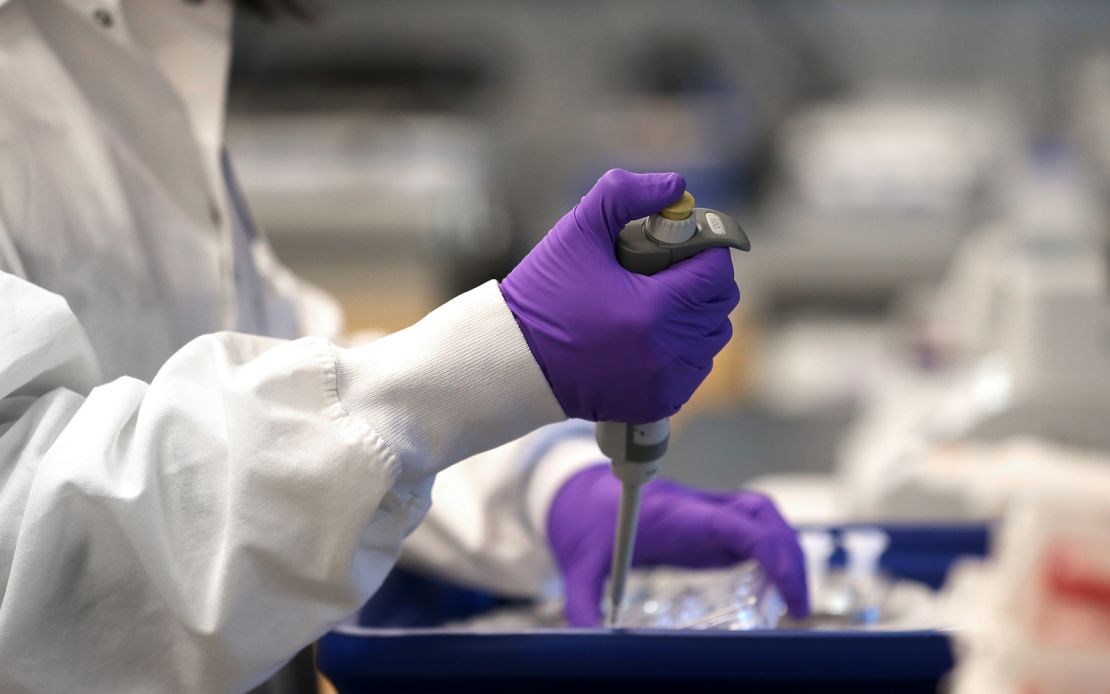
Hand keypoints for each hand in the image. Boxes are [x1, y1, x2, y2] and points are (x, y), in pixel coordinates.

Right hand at [500, 169, 738, 423]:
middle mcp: (666, 350)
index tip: (684, 245)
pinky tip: (656, 336)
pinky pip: (695, 370)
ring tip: (663, 302)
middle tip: (673, 270)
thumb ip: (623, 195)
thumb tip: (675, 186)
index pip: (716, 272)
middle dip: (703, 281)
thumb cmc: (544, 295)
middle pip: (719, 305)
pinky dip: (685, 351)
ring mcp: (664, 381)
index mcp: (653, 308)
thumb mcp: (577, 232)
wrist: (515, 360)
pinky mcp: (657, 402)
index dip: (705, 251)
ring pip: (711, 338)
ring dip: (697, 316)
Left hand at [547, 464, 808, 626]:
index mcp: (675, 515)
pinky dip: (770, 555)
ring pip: (762, 518)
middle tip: (798, 607)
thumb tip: (591, 639)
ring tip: (793, 602)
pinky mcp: (705, 525)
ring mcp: (704, 514)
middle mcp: (697, 509)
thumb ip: (584, 603)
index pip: (737, 523)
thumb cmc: (583, 523)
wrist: (575, 492)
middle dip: (791, 555)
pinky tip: (770, 591)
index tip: (788, 592)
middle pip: (762, 515)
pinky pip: (749, 531)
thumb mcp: (579, 566)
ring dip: (786, 553)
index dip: (772, 552)